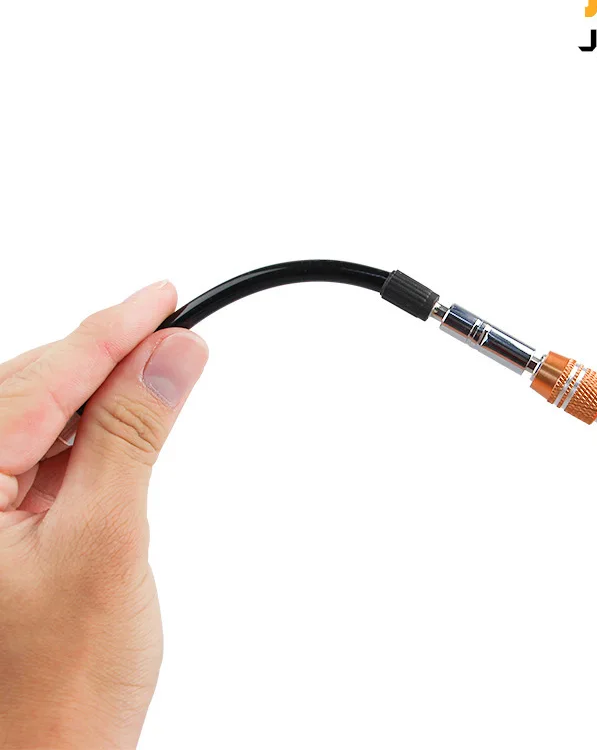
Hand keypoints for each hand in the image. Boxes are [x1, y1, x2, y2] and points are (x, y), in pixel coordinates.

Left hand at [0, 282, 207, 748]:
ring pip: (39, 420)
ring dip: (103, 394)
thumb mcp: (106, 541)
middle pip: (32, 389)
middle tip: (177, 330)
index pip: (41, 379)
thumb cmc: (56, 688)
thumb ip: (132, 435)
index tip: (166, 296)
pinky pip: (43, 457)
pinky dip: (92, 436)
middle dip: (107, 355)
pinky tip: (124, 425)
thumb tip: (170, 355)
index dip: (112, 329)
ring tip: (161, 369)